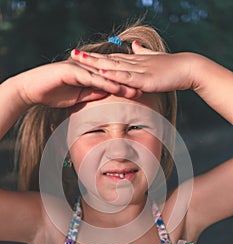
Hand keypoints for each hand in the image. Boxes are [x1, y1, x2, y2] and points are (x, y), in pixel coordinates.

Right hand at [12, 59, 139, 108]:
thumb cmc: (53, 93)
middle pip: (112, 76)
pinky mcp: (72, 71)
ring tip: (135, 91)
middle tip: (145, 89)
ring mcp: (80, 68)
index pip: (111, 80)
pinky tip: (114, 88)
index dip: (126, 86)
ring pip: (104, 76)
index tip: (141, 93)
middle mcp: (87, 69)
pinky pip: (91, 78)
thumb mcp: (78, 97)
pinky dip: (103, 83)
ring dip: (120, 84)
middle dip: (128, 83)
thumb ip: (92, 94)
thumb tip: (106, 95)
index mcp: (89, 75)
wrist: (32, 89)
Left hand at [71, 42, 196, 92]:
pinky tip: (100, 71)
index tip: (82, 55)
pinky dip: (112, 75)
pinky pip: (125, 77)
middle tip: (72, 54)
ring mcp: (138, 70)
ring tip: (79, 59)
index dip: (95, 56)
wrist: (187, 68)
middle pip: (107, 60)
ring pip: (112, 66)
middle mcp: (133, 64)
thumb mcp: (153, 60)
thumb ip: (142, 53)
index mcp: (134, 62)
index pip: (111, 59)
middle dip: (89, 58)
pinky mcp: (144, 79)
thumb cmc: (171, 67)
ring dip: (95, 63)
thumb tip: (133, 45)